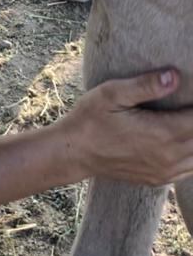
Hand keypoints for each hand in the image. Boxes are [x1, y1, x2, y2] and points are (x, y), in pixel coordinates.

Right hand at [62, 68, 192, 185]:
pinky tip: (184, 141)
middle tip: (188, 104)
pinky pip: (189, 170)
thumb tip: (175, 76)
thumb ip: (146, 85)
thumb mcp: (112, 93)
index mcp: (162, 133)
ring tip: (186, 118)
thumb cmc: (90, 118)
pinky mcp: (159, 179)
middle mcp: (168, 156)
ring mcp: (165, 171)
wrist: (73, 152)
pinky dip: (192, 155)